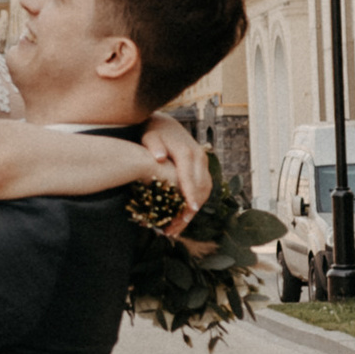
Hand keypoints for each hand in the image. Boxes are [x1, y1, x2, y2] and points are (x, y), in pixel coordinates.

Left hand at [140, 115, 210, 236]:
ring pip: (204, 192)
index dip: (190, 194)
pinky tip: (183, 217)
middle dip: (189, 210)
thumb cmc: (154, 133)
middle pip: (200, 188)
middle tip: (175, 228)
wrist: (166, 125)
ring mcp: (203, 164)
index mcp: (186, 152)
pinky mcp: (202, 169)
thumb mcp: (150, 137)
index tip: (189, 210)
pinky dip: (196, 204)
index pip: (190, 177)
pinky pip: (204, 190)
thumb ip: (154, 146)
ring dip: (193, 211)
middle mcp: (199, 158)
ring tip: (177, 228)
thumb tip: (160, 158)